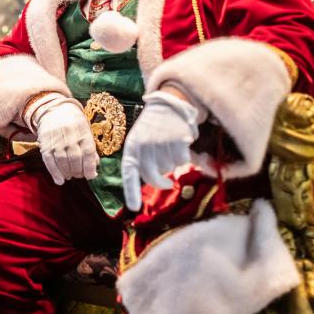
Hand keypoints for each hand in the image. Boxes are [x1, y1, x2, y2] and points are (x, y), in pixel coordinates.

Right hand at [35, 100, 98, 184]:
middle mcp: (70, 135)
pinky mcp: (45, 144)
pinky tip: (60, 180)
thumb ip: (90, 149)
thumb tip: (95, 167)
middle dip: (78, 171)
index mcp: (83, 131)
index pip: (88, 152)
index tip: (90, 176)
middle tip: (79, 175)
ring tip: (70, 176)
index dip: (89, 167)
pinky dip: (55, 173)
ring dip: (67, 173)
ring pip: (62, 160)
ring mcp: (56, 140)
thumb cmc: (74, 124)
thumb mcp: (86, 131)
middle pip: (75, 158)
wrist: (55, 110)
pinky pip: (49, 161)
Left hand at [120, 90, 199, 210]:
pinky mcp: (177, 139)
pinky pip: (181, 160)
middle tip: (167, 182)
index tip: (134, 208)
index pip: (129, 174)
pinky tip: (179, 143)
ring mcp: (160, 142)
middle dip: (161, 182)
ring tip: (169, 147)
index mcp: (132, 148)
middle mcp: (144, 146)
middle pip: (153, 177)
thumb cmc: (153, 130)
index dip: (131, 192)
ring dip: (172, 162)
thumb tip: (155, 183)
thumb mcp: (140, 142)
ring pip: (169, 168)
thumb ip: (143, 162)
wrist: (167, 104)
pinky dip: (183, 156)